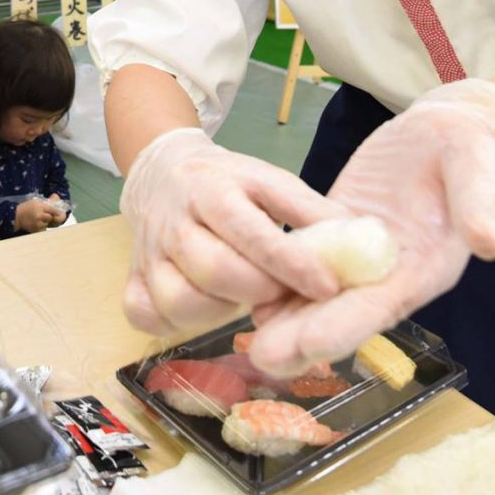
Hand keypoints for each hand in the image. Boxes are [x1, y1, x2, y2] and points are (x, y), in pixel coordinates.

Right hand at [13, 197, 64, 232]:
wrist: (15, 217)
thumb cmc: (26, 207)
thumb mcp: (36, 201)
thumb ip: (47, 202)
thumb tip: (57, 196)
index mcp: (40, 206)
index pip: (53, 210)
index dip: (58, 212)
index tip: (61, 213)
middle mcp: (40, 215)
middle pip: (50, 218)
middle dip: (49, 217)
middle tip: (44, 215)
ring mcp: (38, 224)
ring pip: (47, 224)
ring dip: (45, 222)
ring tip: (37, 219)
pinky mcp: (36, 230)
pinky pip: (43, 229)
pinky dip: (41, 227)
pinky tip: (35, 224)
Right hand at [119, 128, 345, 334]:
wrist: (161, 171)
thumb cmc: (226, 181)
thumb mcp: (267, 179)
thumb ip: (309, 209)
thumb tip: (361, 237)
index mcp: (212, 191)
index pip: (253, 232)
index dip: (292, 264)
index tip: (328, 286)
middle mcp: (175, 224)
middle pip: (214, 270)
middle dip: (260, 289)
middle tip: (282, 291)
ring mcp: (149, 255)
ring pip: (179, 301)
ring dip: (219, 311)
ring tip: (241, 296)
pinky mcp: (133, 280)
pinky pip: (145, 317)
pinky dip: (174, 323)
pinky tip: (202, 308)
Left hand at [242, 79, 494, 375]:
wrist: (448, 134)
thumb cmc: (470, 151)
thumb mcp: (480, 168)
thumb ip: (485, 205)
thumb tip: (492, 242)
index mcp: (427, 266)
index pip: (384, 304)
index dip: (347, 325)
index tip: (312, 345)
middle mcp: (392, 274)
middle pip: (345, 313)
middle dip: (305, 337)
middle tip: (263, 357)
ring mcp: (362, 258)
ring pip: (320, 296)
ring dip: (288, 320)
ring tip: (249, 341)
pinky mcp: (338, 234)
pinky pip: (307, 263)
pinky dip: (281, 281)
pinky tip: (247, 297)